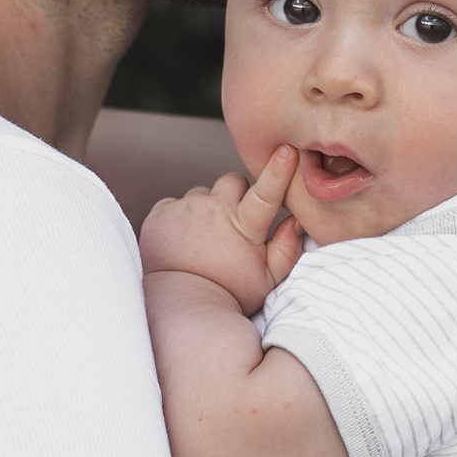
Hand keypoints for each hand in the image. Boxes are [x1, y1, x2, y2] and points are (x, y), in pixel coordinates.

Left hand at [138, 147, 303, 312]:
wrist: (179, 307)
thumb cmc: (229, 295)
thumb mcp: (268, 280)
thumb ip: (287, 249)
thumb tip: (296, 221)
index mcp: (244, 227)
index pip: (267, 191)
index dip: (279, 169)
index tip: (287, 149)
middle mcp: (214, 211)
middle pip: (233, 181)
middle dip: (236, 195)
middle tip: (232, 222)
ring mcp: (185, 210)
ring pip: (203, 193)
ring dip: (207, 208)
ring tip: (204, 238)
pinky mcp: (161, 214)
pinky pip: (176, 203)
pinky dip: (180, 216)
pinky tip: (183, 240)